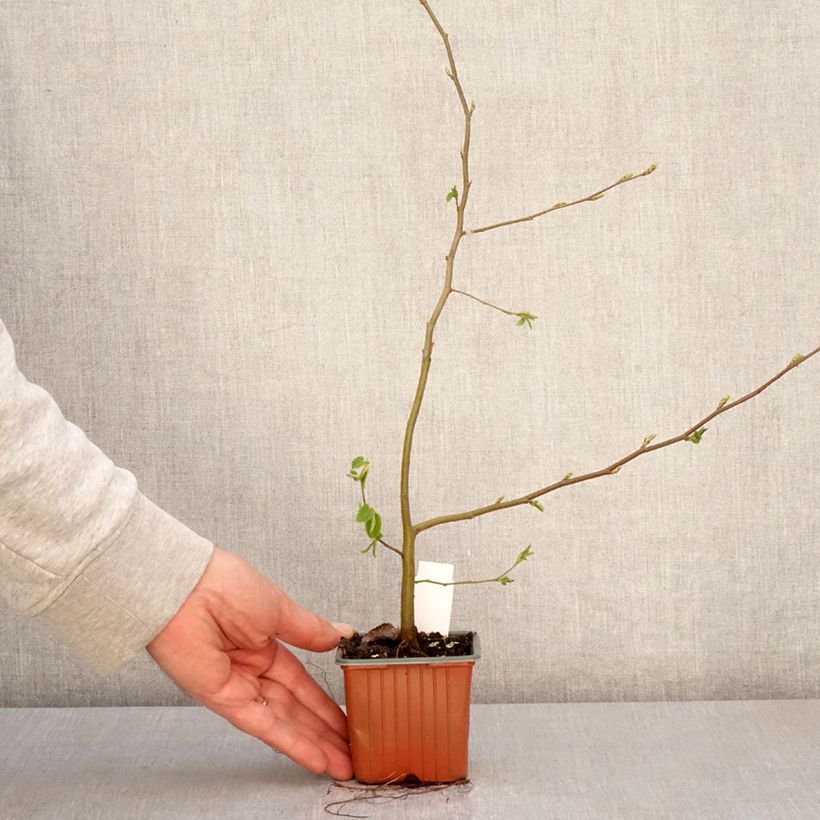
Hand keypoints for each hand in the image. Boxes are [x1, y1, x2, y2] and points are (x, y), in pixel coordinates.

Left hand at [147, 547, 352, 779]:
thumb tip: (340, 635)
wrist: (186, 589)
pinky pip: (262, 724)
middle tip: (352, 752)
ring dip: (313, 744)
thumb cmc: (225, 586)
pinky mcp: (224, 700)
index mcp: (264, 644)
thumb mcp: (279, 607)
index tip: (348, 719)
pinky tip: (313, 756)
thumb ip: (310, 630)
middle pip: (295, 708)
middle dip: (324, 731)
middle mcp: (252, 669)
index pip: (301, 682)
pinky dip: (289, 742)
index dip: (325, 703)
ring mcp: (238, 687)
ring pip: (283, 721)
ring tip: (341, 764)